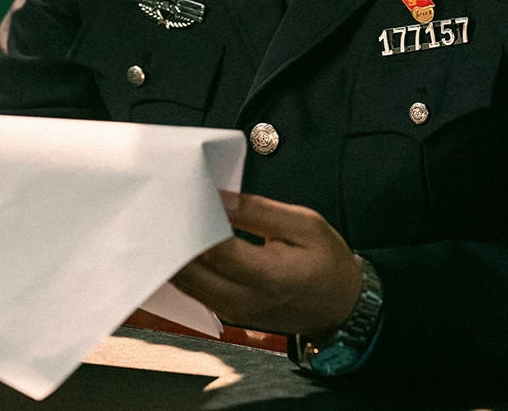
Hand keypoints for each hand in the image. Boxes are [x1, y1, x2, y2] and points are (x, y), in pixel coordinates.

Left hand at [169, 192, 363, 338]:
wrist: (340, 307)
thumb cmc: (327, 263)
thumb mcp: (305, 225)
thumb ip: (260, 211)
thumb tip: (220, 199)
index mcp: (269, 276)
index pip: (217, 251)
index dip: (195, 223)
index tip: (185, 195)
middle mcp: (244, 300)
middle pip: (191, 271)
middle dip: (175, 238)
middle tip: (167, 205)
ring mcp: (233, 312)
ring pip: (186, 284)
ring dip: (174, 254)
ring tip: (170, 220)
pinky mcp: (228, 314)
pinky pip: (194, 291)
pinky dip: (184, 268)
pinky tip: (182, 244)